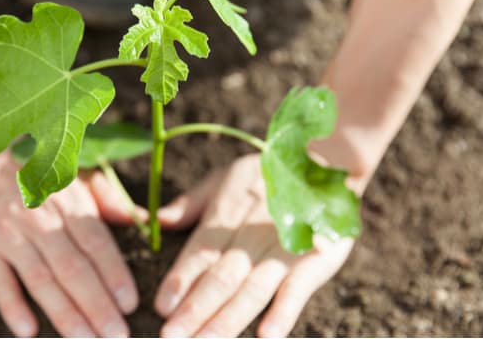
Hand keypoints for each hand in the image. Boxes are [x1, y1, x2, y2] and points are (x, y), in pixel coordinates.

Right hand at [0, 152, 141, 336]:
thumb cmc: (33, 180)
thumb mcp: (73, 182)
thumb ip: (108, 202)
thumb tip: (144, 220)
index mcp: (69, 204)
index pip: (96, 244)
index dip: (114, 274)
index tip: (130, 304)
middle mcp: (40, 219)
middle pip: (73, 268)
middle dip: (97, 304)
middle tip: (116, 335)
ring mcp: (8, 233)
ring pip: (41, 279)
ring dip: (64, 313)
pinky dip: (12, 306)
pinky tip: (28, 331)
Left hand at [154, 154, 360, 336]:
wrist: (327, 162)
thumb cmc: (266, 174)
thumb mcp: (224, 178)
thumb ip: (191, 204)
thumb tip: (155, 221)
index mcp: (226, 217)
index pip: (199, 253)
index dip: (180, 279)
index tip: (161, 306)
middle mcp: (251, 237)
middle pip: (221, 278)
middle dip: (196, 310)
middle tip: (172, 337)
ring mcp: (283, 252)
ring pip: (252, 290)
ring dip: (228, 320)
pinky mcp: (315, 261)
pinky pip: (297, 290)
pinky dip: (284, 312)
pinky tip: (267, 336)